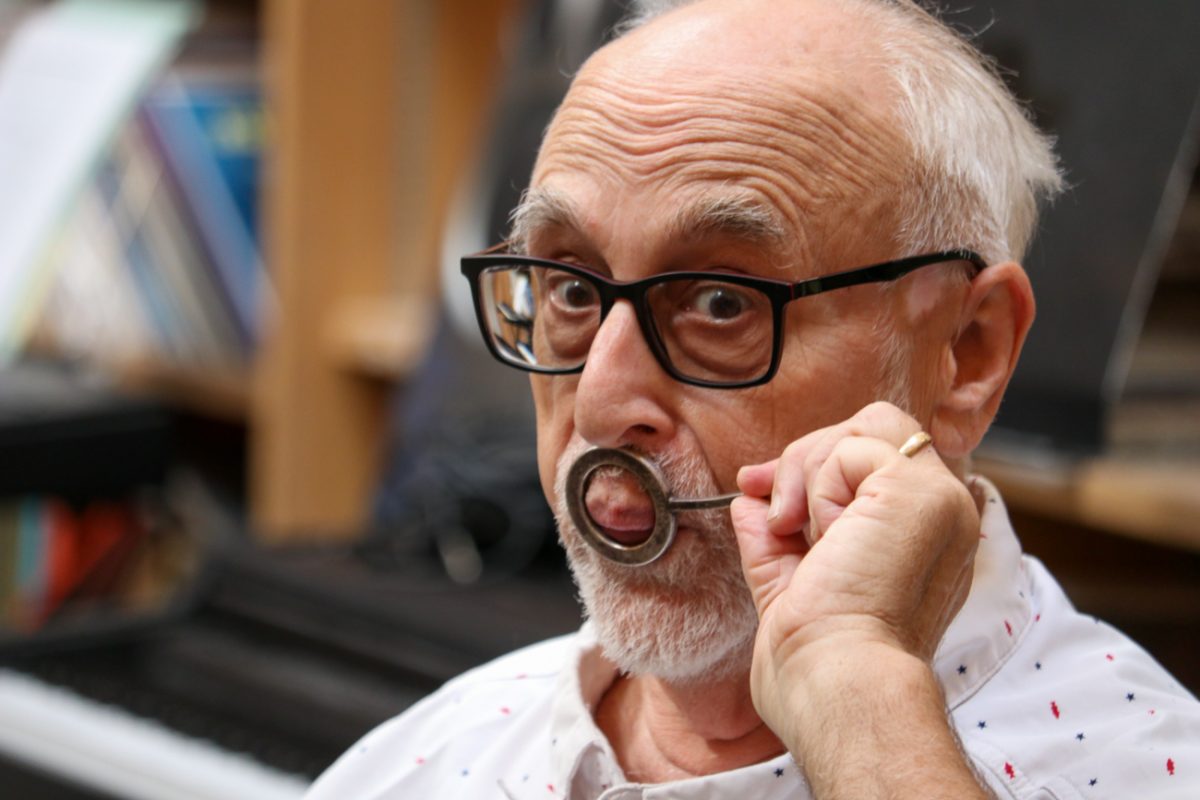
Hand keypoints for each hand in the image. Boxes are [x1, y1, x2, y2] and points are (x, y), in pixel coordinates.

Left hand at [731, 402, 980, 744]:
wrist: (834, 682)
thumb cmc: (815, 658)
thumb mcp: (788, 581)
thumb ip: (773, 534)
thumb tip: (749, 495)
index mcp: (925, 540)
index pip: (879, 459)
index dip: (815, 465)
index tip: (762, 495)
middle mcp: (946, 515)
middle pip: (875, 428)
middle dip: (806, 459)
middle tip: (776, 515)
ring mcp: (941, 500)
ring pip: (866, 427)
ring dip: (810, 469)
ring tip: (798, 532)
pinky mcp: (921, 493)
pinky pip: (851, 446)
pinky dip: (816, 482)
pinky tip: (815, 535)